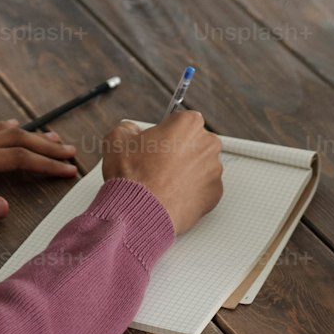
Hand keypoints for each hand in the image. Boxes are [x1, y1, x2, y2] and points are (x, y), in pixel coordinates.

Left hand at [0, 119, 77, 222]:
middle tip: (71, 151)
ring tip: (50, 137)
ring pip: (0, 128)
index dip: (44, 163)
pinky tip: (7, 126)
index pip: (15, 157)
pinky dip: (4, 127)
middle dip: (44, 144)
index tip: (69, 168)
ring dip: (28, 133)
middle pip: (14, 137)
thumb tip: (5, 206)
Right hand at [101, 111, 222, 235]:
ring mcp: (214, 171)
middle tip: (160, 162)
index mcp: (188, 123)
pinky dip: (192, 190)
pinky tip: (173, 194)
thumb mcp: (118, 137)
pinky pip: (204, 187)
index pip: (182, 119)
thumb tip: (132, 131)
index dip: (168, 131)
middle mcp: (207, 144)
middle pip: (195, 141)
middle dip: (181, 150)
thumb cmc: (132, 176)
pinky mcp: (215, 194)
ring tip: (164, 182)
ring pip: (201, 165)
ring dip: (187, 171)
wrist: (138, 213)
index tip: (160, 141)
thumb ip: (130, 127)